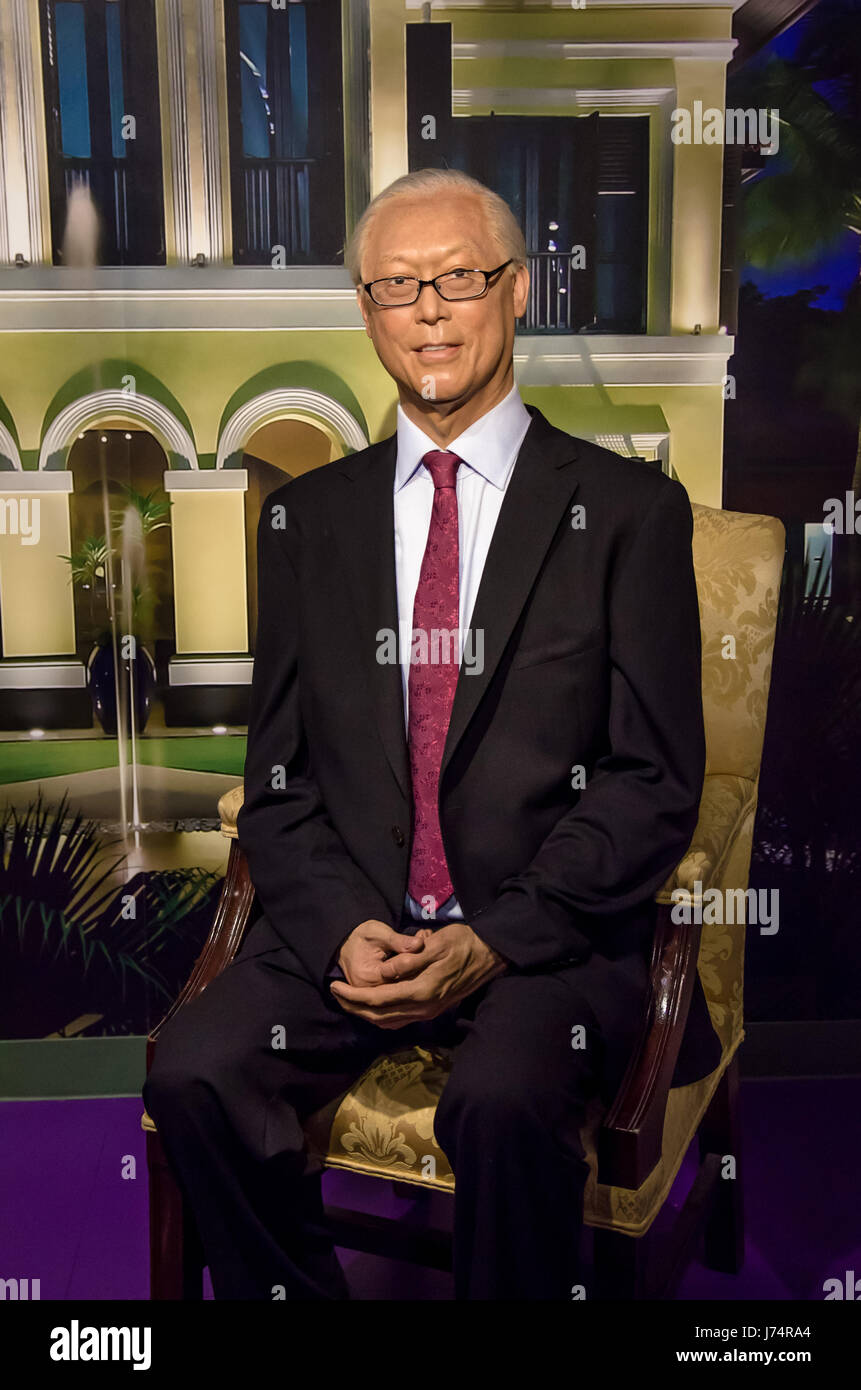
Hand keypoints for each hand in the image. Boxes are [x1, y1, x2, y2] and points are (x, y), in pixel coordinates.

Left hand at [330, 921, 507, 1028]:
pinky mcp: (432, 1009)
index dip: (353, 995)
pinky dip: (382, 1015)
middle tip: (335, 993)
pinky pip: (400, 1019)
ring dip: (365, 1013)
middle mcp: (423, 1007)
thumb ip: (408, 960)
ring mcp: (429, 1011)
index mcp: (421, 991)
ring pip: (388, 1021)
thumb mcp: (435, 944)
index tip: (334, 985)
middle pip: (379, 1015)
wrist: (489, 955)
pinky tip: (374, 1006)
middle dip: (353, 1006)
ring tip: (348, 999)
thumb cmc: (462, 943)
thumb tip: (383, 974)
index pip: (378, 999)